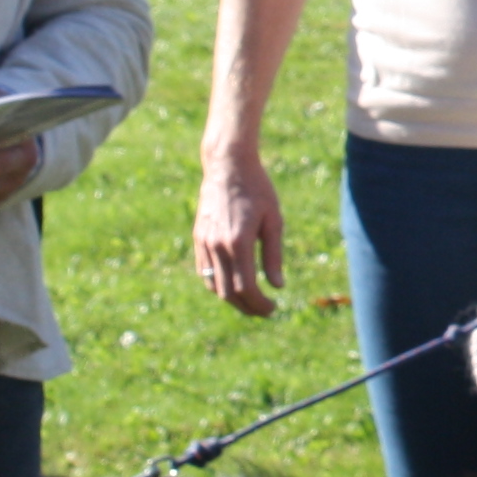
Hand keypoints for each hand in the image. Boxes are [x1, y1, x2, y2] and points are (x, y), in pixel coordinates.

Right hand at [195, 142, 287, 317]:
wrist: (227, 166)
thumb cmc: (257, 189)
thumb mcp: (273, 220)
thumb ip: (273, 255)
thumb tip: (278, 286)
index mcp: (239, 242)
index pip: (246, 287)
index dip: (259, 304)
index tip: (273, 308)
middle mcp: (218, 246)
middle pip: (229, 292)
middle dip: (247, 307)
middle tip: (265, 310)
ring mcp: (204, 243)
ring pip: (214, 285)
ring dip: (232, 299)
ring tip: (251, 301)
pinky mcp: (198, 238)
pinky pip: (204, 272)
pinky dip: (217, 285)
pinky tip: (233, 286)